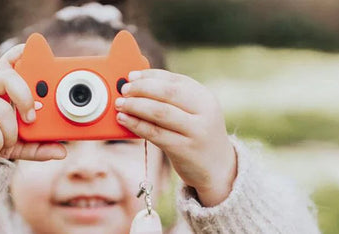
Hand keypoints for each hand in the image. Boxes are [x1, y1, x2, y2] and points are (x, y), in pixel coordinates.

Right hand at [0, 44, 66, 160]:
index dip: (19, 54)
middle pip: (8, 78)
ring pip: (1, 110)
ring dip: (10, 133)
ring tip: (6, 143)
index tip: (29, 49)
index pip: (9, 62)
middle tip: (31, 119)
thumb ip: (38, 145)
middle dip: (25, 98)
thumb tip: (62, 151)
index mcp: (0, 89)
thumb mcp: (19, 144)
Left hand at [115, 69, 235, 206]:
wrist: (218, 168)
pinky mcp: (184, 149)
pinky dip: (136, 124)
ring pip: (160, 112)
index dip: (150, 76)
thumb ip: (172, 100)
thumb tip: (136, 85)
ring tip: (120, 104)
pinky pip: (155, 133)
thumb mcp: (194, 113)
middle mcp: (204, 111)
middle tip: (124, 90)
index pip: (175, 80)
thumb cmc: (197, 136)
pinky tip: (124, 120)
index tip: (131, 76)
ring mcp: (196, 131)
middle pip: (167, 92)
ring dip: (135, 105)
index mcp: (205, 97)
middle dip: (141, 88)